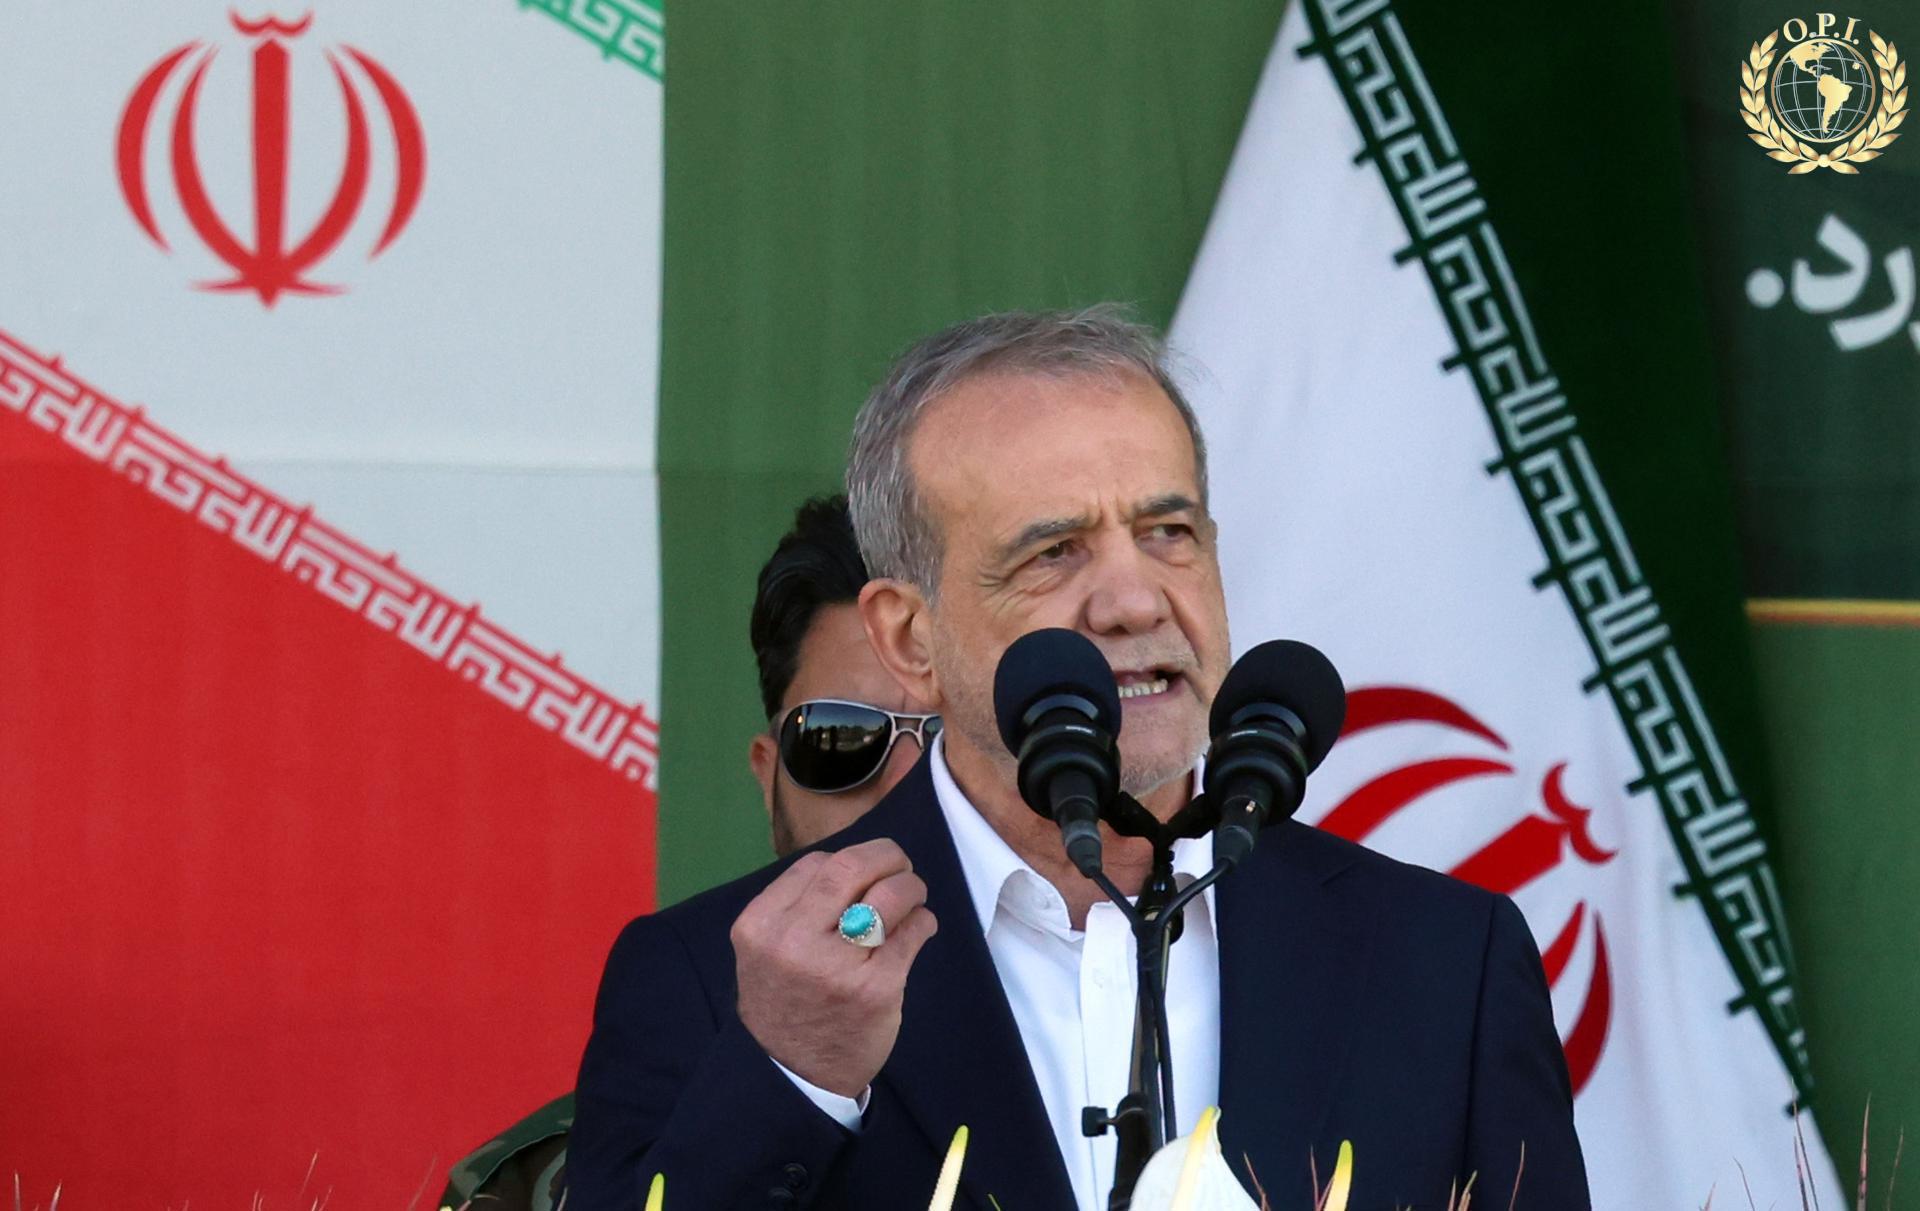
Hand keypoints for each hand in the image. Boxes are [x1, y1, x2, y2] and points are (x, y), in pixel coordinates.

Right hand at [731, 838, 938, 1097]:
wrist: (790, 1077)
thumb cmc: (784, 1003)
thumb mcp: (766, 949)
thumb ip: (799, 906)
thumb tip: (859, 866)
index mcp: (761, 925)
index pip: (816, 864)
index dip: (849, 861)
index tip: (865, 871)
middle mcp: (794, 941)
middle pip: (852, 868)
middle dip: (887, 856)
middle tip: (901, 865)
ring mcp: (838, 966)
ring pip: (890, 896)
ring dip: (911, 887)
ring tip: (913, 897)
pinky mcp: (877, 989)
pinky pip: (912, 933)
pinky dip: (922, 922)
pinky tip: (918, 928)